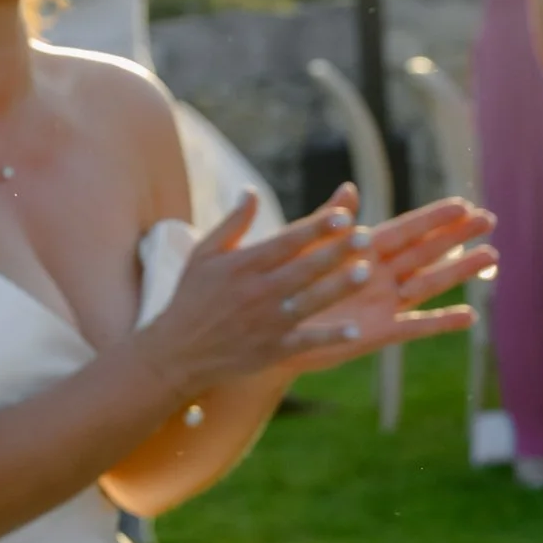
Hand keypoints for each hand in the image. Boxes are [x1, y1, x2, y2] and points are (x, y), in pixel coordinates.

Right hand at [137, 187, 373, 397]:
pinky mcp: (272, 349)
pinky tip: (356, 330)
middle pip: (304, 268)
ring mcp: (266, 322)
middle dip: (336, 251)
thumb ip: (232, 223)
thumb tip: (251, 190)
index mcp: (242, 265)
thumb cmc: (191, 298)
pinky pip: (306, 341)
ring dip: (339, 286)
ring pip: (310, 301)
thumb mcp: (203, 255)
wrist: (177, 352)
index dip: (315, 228)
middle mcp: (257, 291)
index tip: (342, 215)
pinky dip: (330, 337)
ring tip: (366, 271)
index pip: (286, 241)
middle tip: (365, 237)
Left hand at [281, 195, 492, 372]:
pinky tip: (470, 317)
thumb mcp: (305, 249)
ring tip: (492, 257)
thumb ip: (329, 222)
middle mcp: (379, 275)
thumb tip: (348, 189)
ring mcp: (382, 303)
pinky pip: (415, 327)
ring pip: (428, 284)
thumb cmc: (284, 283)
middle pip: (425, 252)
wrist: (269, 329)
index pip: (405, 230)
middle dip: (456, 237)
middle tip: (490, 220)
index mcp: (362, 250)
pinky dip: (442, 322)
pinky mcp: (379, 332)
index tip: (463, 204)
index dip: (433, 218)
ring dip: (459, 272)